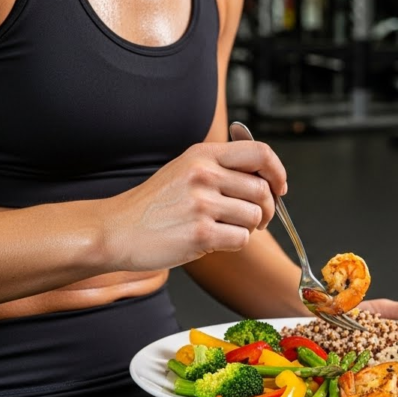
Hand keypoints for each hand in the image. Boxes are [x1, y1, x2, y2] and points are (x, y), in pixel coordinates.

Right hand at [106, 141, 286, 270]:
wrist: (117, 230)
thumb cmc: (152, 205)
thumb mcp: (184, 170)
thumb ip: (221, 169)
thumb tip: (267, 178)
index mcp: (202, 154)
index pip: (259, 152)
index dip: (278, 171)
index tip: (280, 187)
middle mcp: (203, 174)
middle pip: (263, 191)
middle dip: (267, 210)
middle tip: (256, 219)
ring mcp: (202, 204)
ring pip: (255, 217)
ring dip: (248, 228)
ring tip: (225, 229)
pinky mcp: (201, 234)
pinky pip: (241, 239)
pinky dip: (234, 244)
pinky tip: (213, 241)